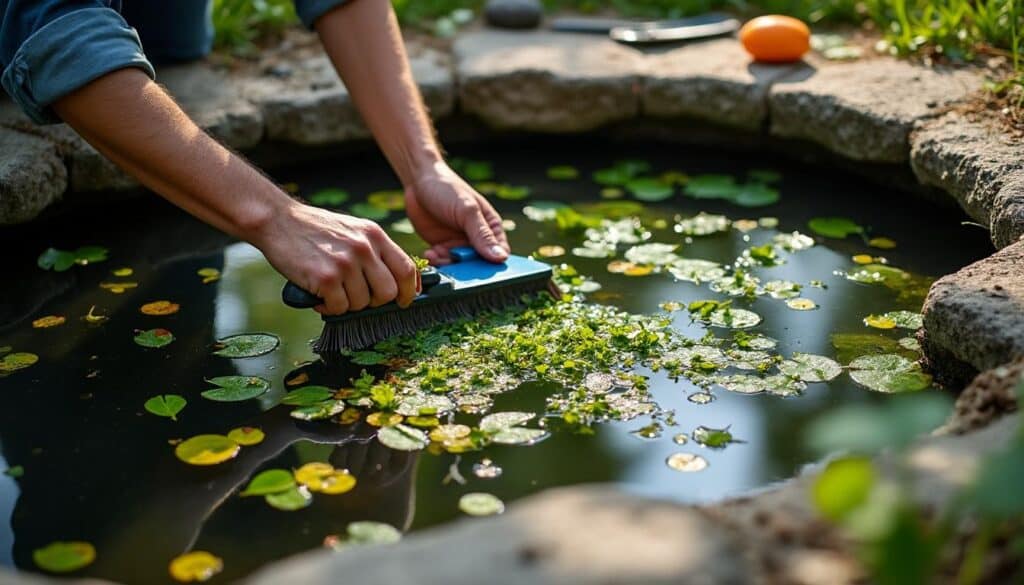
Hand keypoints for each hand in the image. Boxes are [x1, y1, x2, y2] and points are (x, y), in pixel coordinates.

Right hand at [254, 201, 418, 314]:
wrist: (278, 220)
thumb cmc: (314, 229)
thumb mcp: (353, 230)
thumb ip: (374, 251)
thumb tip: (394, 282)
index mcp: (374, 235)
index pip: (406, 268)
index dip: (409, 290)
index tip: (404, 300)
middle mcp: (364, 248)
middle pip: (388, 292)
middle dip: (375, 302)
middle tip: (358, 298)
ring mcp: (345, 263)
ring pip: (362, 303)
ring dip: (347, 304)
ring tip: (332, 291)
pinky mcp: (326, 278)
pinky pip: (339, 307)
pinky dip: (329, 308)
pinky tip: (319, 296)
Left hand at [404, 162, 509, 264]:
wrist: (419, 182)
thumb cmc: (448, 189)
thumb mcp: (467, 211)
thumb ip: (482, 235)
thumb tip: (501, 258)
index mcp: (491, 228)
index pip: (499, 253)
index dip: (493, 265)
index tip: (482, 272)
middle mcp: (477, 239)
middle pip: (479, 265)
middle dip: (467, 268)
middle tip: (453, 262)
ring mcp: (459, 245)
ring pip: (460, 267)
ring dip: (448, 266)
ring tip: (436, 254)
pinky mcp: (442, 248)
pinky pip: (443, 263)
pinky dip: (436, 263)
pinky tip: (429, 253)